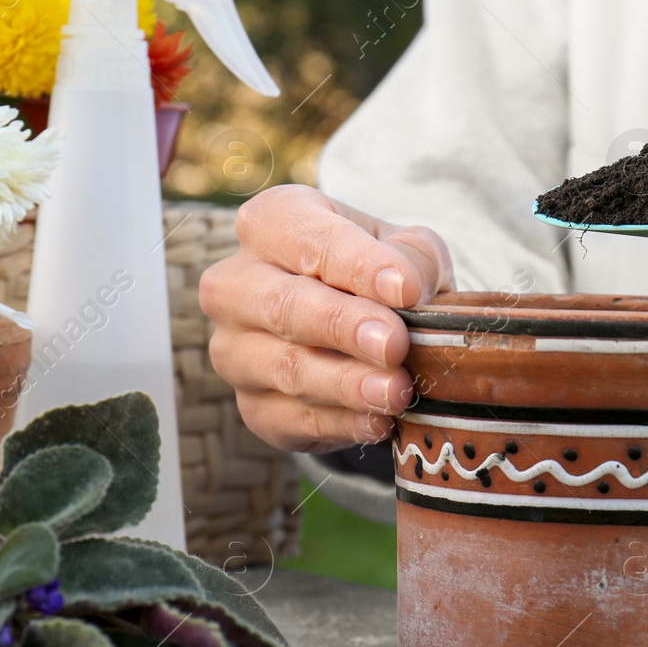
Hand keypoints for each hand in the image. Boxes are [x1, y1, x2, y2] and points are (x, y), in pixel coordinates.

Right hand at [200, 185, 452, 452]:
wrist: (366, 333)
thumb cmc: (380, 277)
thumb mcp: (407, 252)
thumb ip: (412, 261)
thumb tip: (406, 288)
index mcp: (271, 223)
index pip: (307, 240)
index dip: (358, 265)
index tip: (406, 289)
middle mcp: (236, 284)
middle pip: (281, 305)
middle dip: (341, 326)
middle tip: (394, 344)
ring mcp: (235, 349)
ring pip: (284, 367)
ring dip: (345, 382)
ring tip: (396, 391)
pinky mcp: (252, 406)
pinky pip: (290, 418)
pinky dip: (340, 422)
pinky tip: (378, 420)